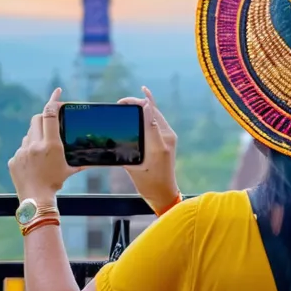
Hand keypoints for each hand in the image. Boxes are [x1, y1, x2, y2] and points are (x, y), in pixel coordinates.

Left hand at [8, 88, 82, 202]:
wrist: (36, 200)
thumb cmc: (56, 183)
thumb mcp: (70, 169)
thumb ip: (80, 159)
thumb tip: (95, 157)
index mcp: (51, 145)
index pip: (50, 115)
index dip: (53, 100)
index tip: (57, 91)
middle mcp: (34, 145)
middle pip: (37, 119)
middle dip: (44, 118)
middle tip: (51, 123)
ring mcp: (22, 152)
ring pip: (29, 135)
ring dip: (36, 137)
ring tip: (43, 153)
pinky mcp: (13, 159)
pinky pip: (22, 150)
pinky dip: (28, 152)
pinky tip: (34, 164)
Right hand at [117, 86, 179, 210]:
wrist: (164, 193)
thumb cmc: (149, 182)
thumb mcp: (134, 166)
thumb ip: (130, 146)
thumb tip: (124, 129)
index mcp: (159, 143)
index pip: (149, 115)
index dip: (137, 105)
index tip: (124, 102)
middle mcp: (167, 137)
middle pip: (153, 112)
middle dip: (137, 104)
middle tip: (121, 103)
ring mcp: (169, 137)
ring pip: (156, 115)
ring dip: (143, 107)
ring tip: (126, 104)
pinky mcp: (169, 139)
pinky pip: (159, 120)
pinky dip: (150, 110)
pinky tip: (145, 97)